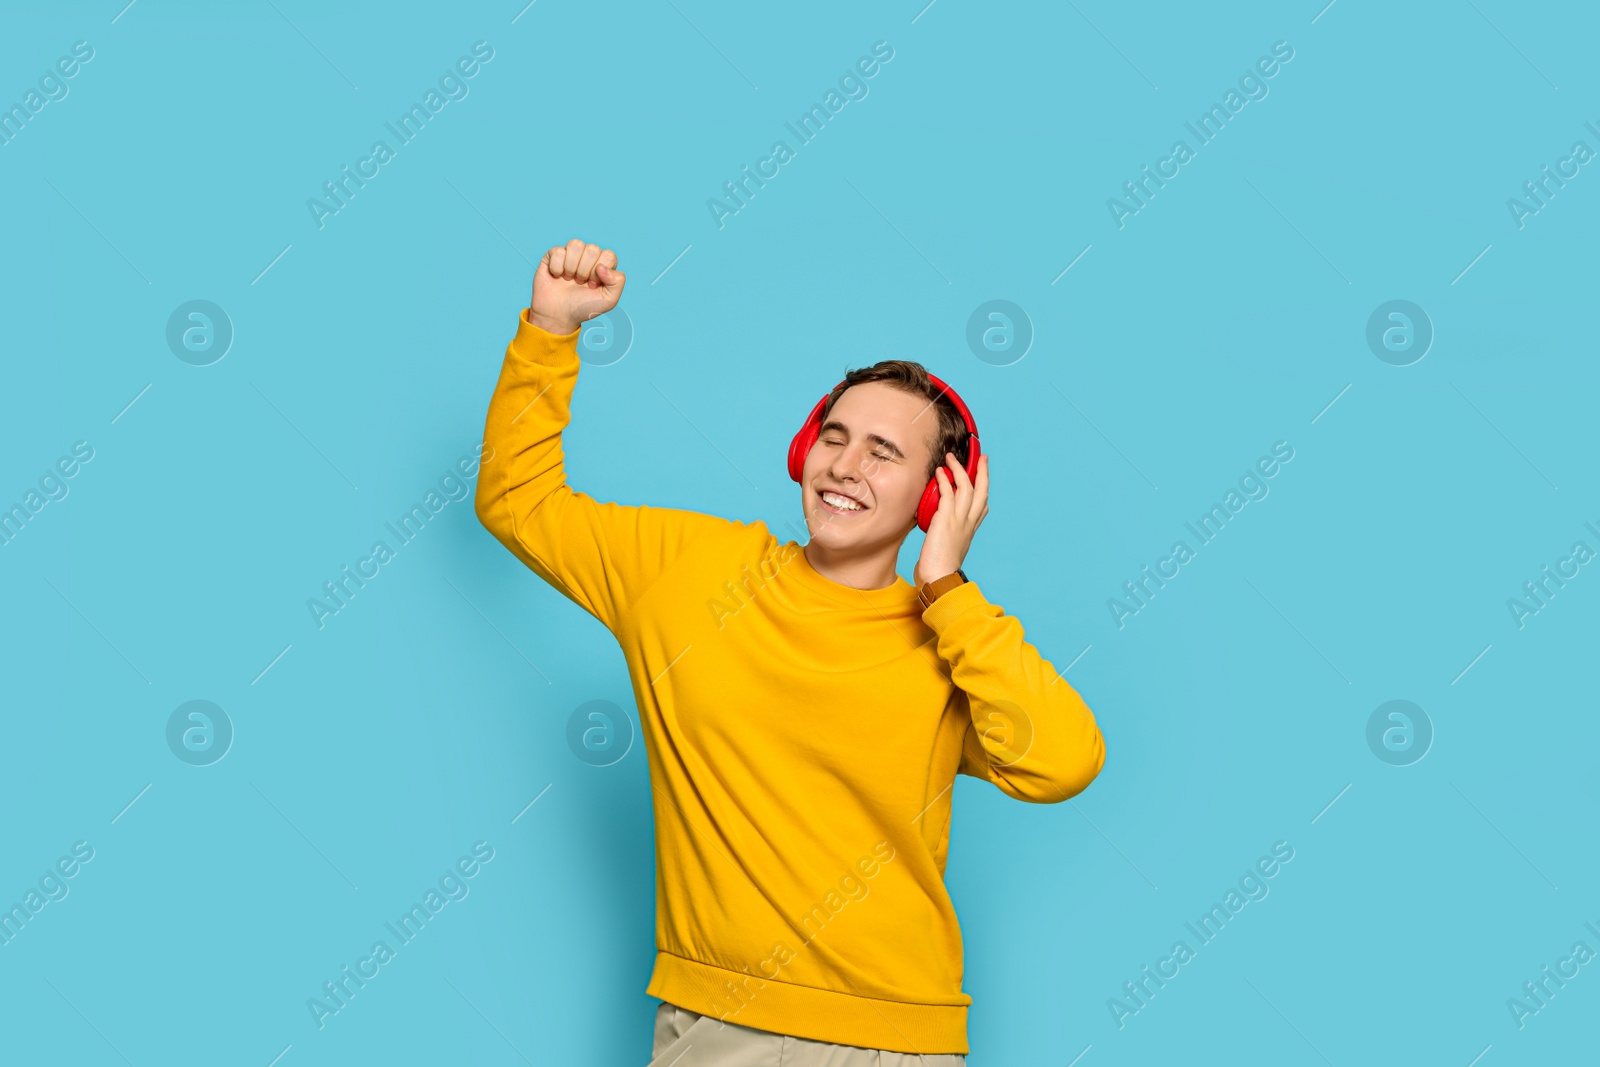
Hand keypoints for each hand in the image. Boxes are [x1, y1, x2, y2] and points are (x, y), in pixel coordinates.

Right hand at [528, 239, 625, 334]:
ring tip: (569, 279)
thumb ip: (617, 282)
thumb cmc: (584, 308)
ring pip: (576, 244)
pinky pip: (558, 251)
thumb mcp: (608, 300)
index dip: (600, 272)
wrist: (558, 315)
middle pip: (592, 249)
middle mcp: (588, 257)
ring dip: (571, 266)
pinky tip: (557, 276)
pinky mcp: (553, 255)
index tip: (593, 286)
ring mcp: (571, 254)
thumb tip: (602, 266)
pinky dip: (557, 268)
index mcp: (603, 265)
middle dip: (585, 271)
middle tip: (580, 283)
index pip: (608, 255)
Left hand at [914, 452, 988, 586]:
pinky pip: (948, 492)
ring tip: (952, 458)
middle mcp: (969, 523)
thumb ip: (945, 536)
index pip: (982, 507)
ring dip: (960, 469)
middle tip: (982, 458)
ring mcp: (959, 519)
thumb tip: (936, 532)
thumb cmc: (939, 569)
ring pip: (966, 487)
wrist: (939, 577)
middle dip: (983, 472)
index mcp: (970, 530)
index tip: (982, 479)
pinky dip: (944, 480)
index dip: (983, 491)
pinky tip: (940, 471)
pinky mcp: (946, 518)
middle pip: (982, 491)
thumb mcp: (948, 549)